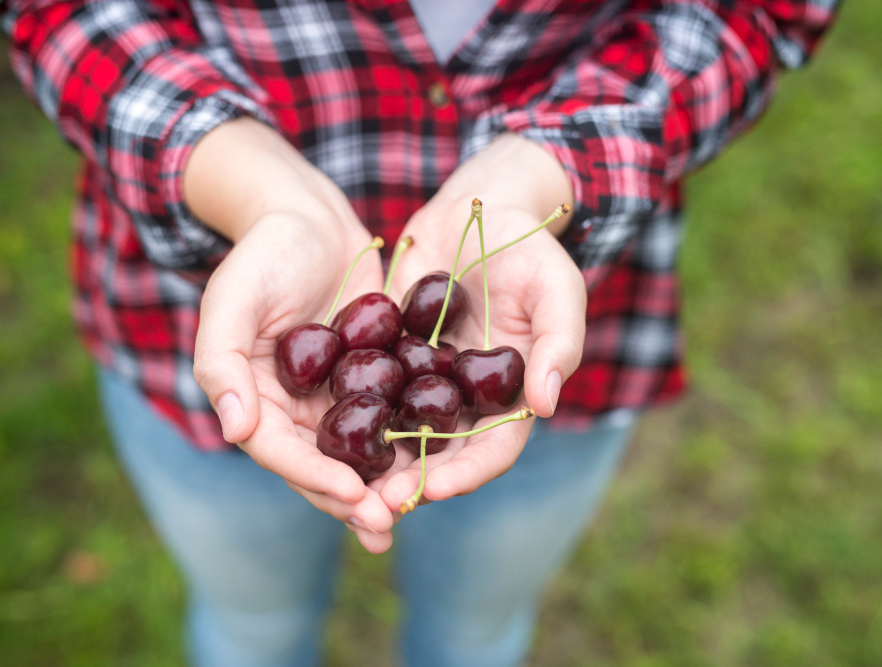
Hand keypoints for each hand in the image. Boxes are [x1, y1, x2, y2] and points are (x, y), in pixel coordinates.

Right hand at [187, 119, 394, 551]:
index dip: (313, 477)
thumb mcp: (233, 299)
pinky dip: (406, 445)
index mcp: (253, 397)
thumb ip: (222, 362)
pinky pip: (387, 419)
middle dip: (350, 498)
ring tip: (410, 509)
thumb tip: (235, 430)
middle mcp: (291, 407)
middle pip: (318, 465)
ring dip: (381, 485)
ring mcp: (331, 396)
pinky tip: (434, 464)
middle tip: (386, 523)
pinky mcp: (369, 377)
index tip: (351, 495)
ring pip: (356, 453)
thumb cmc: (264, 252)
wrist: (310, 216)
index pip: (279, 451)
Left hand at [378, 133, 584, 510]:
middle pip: (442, 455)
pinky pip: (373, 392)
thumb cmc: (529, 247)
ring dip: (377, 461)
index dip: (467, 474)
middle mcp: (468, 398)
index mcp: (512, 395)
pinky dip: (354, 415)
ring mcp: (428, 380)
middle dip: (413, 482)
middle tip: (377, 505)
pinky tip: (324, 429)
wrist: (477, 210)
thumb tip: (546, 405)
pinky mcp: (394, 357)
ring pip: (402, 433)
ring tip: (346, 482)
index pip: (494, 450)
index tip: (433, 488)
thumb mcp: (556, 288)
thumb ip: (557, 344)